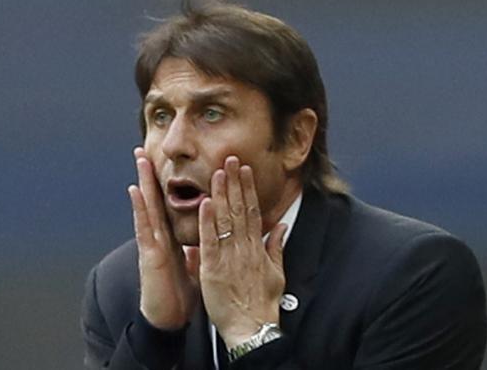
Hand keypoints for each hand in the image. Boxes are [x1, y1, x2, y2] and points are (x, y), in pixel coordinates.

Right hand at [128, 147, 199, 329]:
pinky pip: (144, 228)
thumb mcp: (190, 267)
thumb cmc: (178, 295)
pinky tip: (134, 191)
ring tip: (139, 160)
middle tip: (143, 150)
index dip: (163, 186)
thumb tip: (200, 242)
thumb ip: (192, 252)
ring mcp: (151, 245)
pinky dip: (139, 209)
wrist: (168, 319)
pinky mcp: (149, 255)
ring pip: (146, 208)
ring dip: (142, 183)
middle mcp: (158, 238)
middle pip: (153, 201)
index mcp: (170, 240)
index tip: (161, 164)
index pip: (166, 207)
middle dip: (148, 176)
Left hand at [198, 156, 286, 347]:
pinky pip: (210, 241)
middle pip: (239, 209)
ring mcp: (229, 257)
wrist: (252, 328)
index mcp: (256, 247)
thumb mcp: (276, 272)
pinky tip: (205, 203)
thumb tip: (281, 226)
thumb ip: (276, 247)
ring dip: (221, 194)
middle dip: (234, 182)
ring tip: (218, 172)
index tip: (244, 169)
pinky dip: (207, 222)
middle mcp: (244, 247)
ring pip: (225, 220)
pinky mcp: (213, 269)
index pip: (252, 211)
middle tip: (230, 159)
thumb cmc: (262, 303)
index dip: (247, 188)